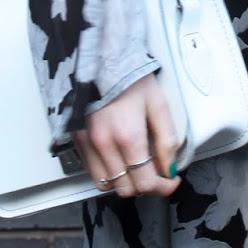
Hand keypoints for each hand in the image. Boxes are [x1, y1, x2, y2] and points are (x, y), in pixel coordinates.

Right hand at [73, 73, 180, 198]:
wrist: (100, 58)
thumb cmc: (128, 76)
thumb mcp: (158, 104)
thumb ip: (166, 140)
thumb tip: (170, 167)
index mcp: (127, 136)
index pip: (145, 182)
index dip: (162, 187)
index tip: (170, 181)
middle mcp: (103, 144)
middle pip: (125, 189)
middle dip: (144, 185)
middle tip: (156, 174)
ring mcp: (87, 143)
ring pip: (105, 184)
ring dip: (123, 182)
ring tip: (136, 167)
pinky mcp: (76, 140)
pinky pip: (91, 170)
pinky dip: (106, 172)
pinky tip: (118, 157)